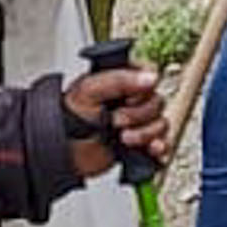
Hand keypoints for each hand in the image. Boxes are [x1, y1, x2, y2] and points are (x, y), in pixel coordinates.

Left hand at [63, 58, 167, 176]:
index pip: (149, 73)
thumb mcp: (90, 90)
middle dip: (138, 115)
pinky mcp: (141, 142)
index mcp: (120, 80)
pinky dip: (158, 147)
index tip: (128, 97)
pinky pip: (162, 143)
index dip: (143, 87)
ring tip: (123, 138)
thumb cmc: (69, 117)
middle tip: (116, 120)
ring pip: (161, 123)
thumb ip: (119, 80)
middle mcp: (131, 99)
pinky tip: (149, 149)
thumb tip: (150, 77)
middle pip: (157, 101)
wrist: (64, 152)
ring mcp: (137, 121)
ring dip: (144, 134)